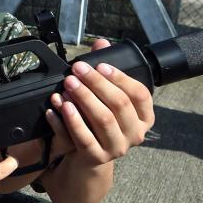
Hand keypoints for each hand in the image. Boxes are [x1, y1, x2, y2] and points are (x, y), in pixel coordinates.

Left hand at [44, 39, 153, 166]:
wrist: (89, 155)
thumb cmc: (100, 119)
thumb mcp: (106, 96)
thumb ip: (105, 70)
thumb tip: (101, 44)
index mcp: (144, 117)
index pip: (139, 94)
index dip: (120, 77)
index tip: (100, 65)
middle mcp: (136, 133)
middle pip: (119, 104)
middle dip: (96, 84)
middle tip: (77, 70)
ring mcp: (118, 148)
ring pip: (103, 120)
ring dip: (84, 99)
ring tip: (68, 85)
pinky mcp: (98, 157)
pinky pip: (83, 138)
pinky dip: (70, 120)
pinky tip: (58, 106)